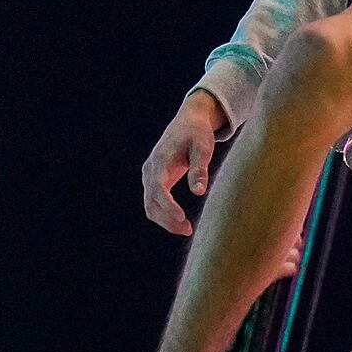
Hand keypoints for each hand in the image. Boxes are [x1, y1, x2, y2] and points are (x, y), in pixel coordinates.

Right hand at [142, 91, 229, 234]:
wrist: (189, 121)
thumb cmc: (198, 134)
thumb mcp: (203, 148)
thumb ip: (199, 169)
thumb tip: (199, 192)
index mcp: (161, 161)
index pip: (158, 189)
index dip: (168, 206)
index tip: (182, 219)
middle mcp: (150, 169)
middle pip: (151, 201)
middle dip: (167, 219)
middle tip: (189, 230)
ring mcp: (149, 175)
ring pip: (150, 205)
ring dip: (165, 220)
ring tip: (187, 229)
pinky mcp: (153, 178)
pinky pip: (153, 201)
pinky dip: (163, 213)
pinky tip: (180, 220)